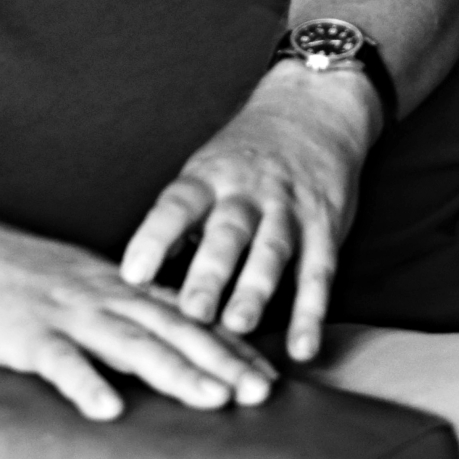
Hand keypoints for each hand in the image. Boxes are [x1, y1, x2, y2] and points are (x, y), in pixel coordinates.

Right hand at [0, 208, 277, 420]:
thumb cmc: (13, 273)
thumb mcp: (77, 282)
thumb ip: (119, 308)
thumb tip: (165, 340)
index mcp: (114, 285)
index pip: (184, 316)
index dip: (228, 346)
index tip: (269, 374)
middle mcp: (100, 296)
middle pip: (170, 329)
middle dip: (220, 361)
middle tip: (262, 392)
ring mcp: (63, 313)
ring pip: (128, 343)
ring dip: (174, 372)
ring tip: (213, 400)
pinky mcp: (24, 332)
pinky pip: (59, 360)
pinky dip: (84, 383)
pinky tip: (107, 409)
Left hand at [117, 63, 380, 362]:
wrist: (312, 109)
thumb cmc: (244, 156)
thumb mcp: (204, 173)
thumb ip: (177, 222)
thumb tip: (137, 271)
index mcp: (208, 178)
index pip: (177, 205)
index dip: (154, 238)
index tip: (133, 274)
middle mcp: (247, 193)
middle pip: (227, 233)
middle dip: (209, 273)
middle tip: (191, 312)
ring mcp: (289, 210)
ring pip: (272, 251)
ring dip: (255, 290)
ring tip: (238, 326)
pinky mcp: (325, 228)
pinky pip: (319, 273)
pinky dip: (312, 312)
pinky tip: (303, 349)